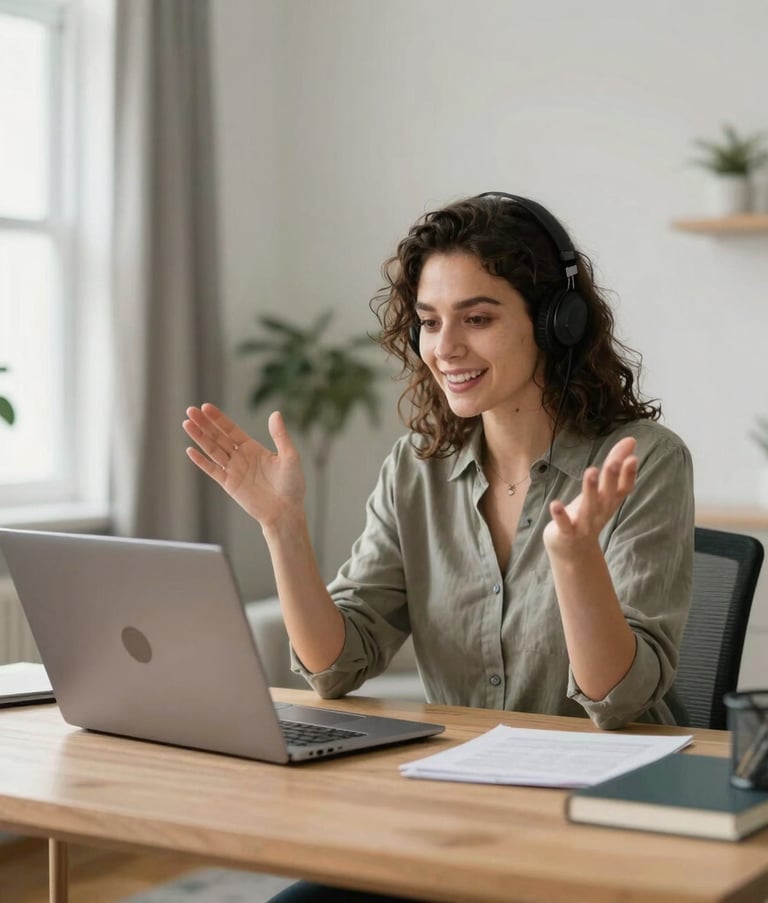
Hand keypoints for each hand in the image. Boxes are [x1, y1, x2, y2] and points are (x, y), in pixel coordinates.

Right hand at [183, 403, 304, 526]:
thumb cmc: (292, 485)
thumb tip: (275, 413)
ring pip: (212, 450)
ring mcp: (233, 470)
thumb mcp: (290, 456)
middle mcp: (240, 457)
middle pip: (218, 437)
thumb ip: (280, 436)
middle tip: (190, 410)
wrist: (286, 511)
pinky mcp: (229, 484)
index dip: (218, 418)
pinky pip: (212, 470)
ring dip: (199, 437)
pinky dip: (201, 461)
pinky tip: (190, 450)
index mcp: (253, 448)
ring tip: (186, 423)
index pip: (231, 429)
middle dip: (204, 424)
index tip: (206, 407)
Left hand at [543, 436, 637, 557]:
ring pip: (589, 507)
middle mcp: (600, 512)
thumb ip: (616, 463)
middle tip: (613, 462)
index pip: (623, 488)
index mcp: (609, 501)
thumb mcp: (603, 489)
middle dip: (610, 479)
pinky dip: (560, 515)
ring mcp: (584, 524)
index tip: (633, 458)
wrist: (574, 552)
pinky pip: (564, 524)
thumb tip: (631, 440)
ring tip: (591, 472)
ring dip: (590, 491)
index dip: (628, 475)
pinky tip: (554, 504)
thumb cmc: (589, 513)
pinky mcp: (567, 532)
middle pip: (607, 495)